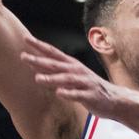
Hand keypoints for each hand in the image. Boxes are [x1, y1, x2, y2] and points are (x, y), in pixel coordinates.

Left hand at [20, 36, 135, 121]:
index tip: (25, 39)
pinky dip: (69, 93)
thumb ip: (55, 71)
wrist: (115, 99)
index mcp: (72, 65)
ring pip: (67, 79)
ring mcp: (85, 83)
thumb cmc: (89, 87)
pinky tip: (59, 93)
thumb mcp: (72, 76)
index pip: (53, 52)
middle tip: (23, 57)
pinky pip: (79, 94)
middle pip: (56, 64)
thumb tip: (34, 65)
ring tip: (38, 78)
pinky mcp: (91, 96)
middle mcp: (78, 71)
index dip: (39, 46)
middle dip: (40, 60)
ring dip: (52, 78)